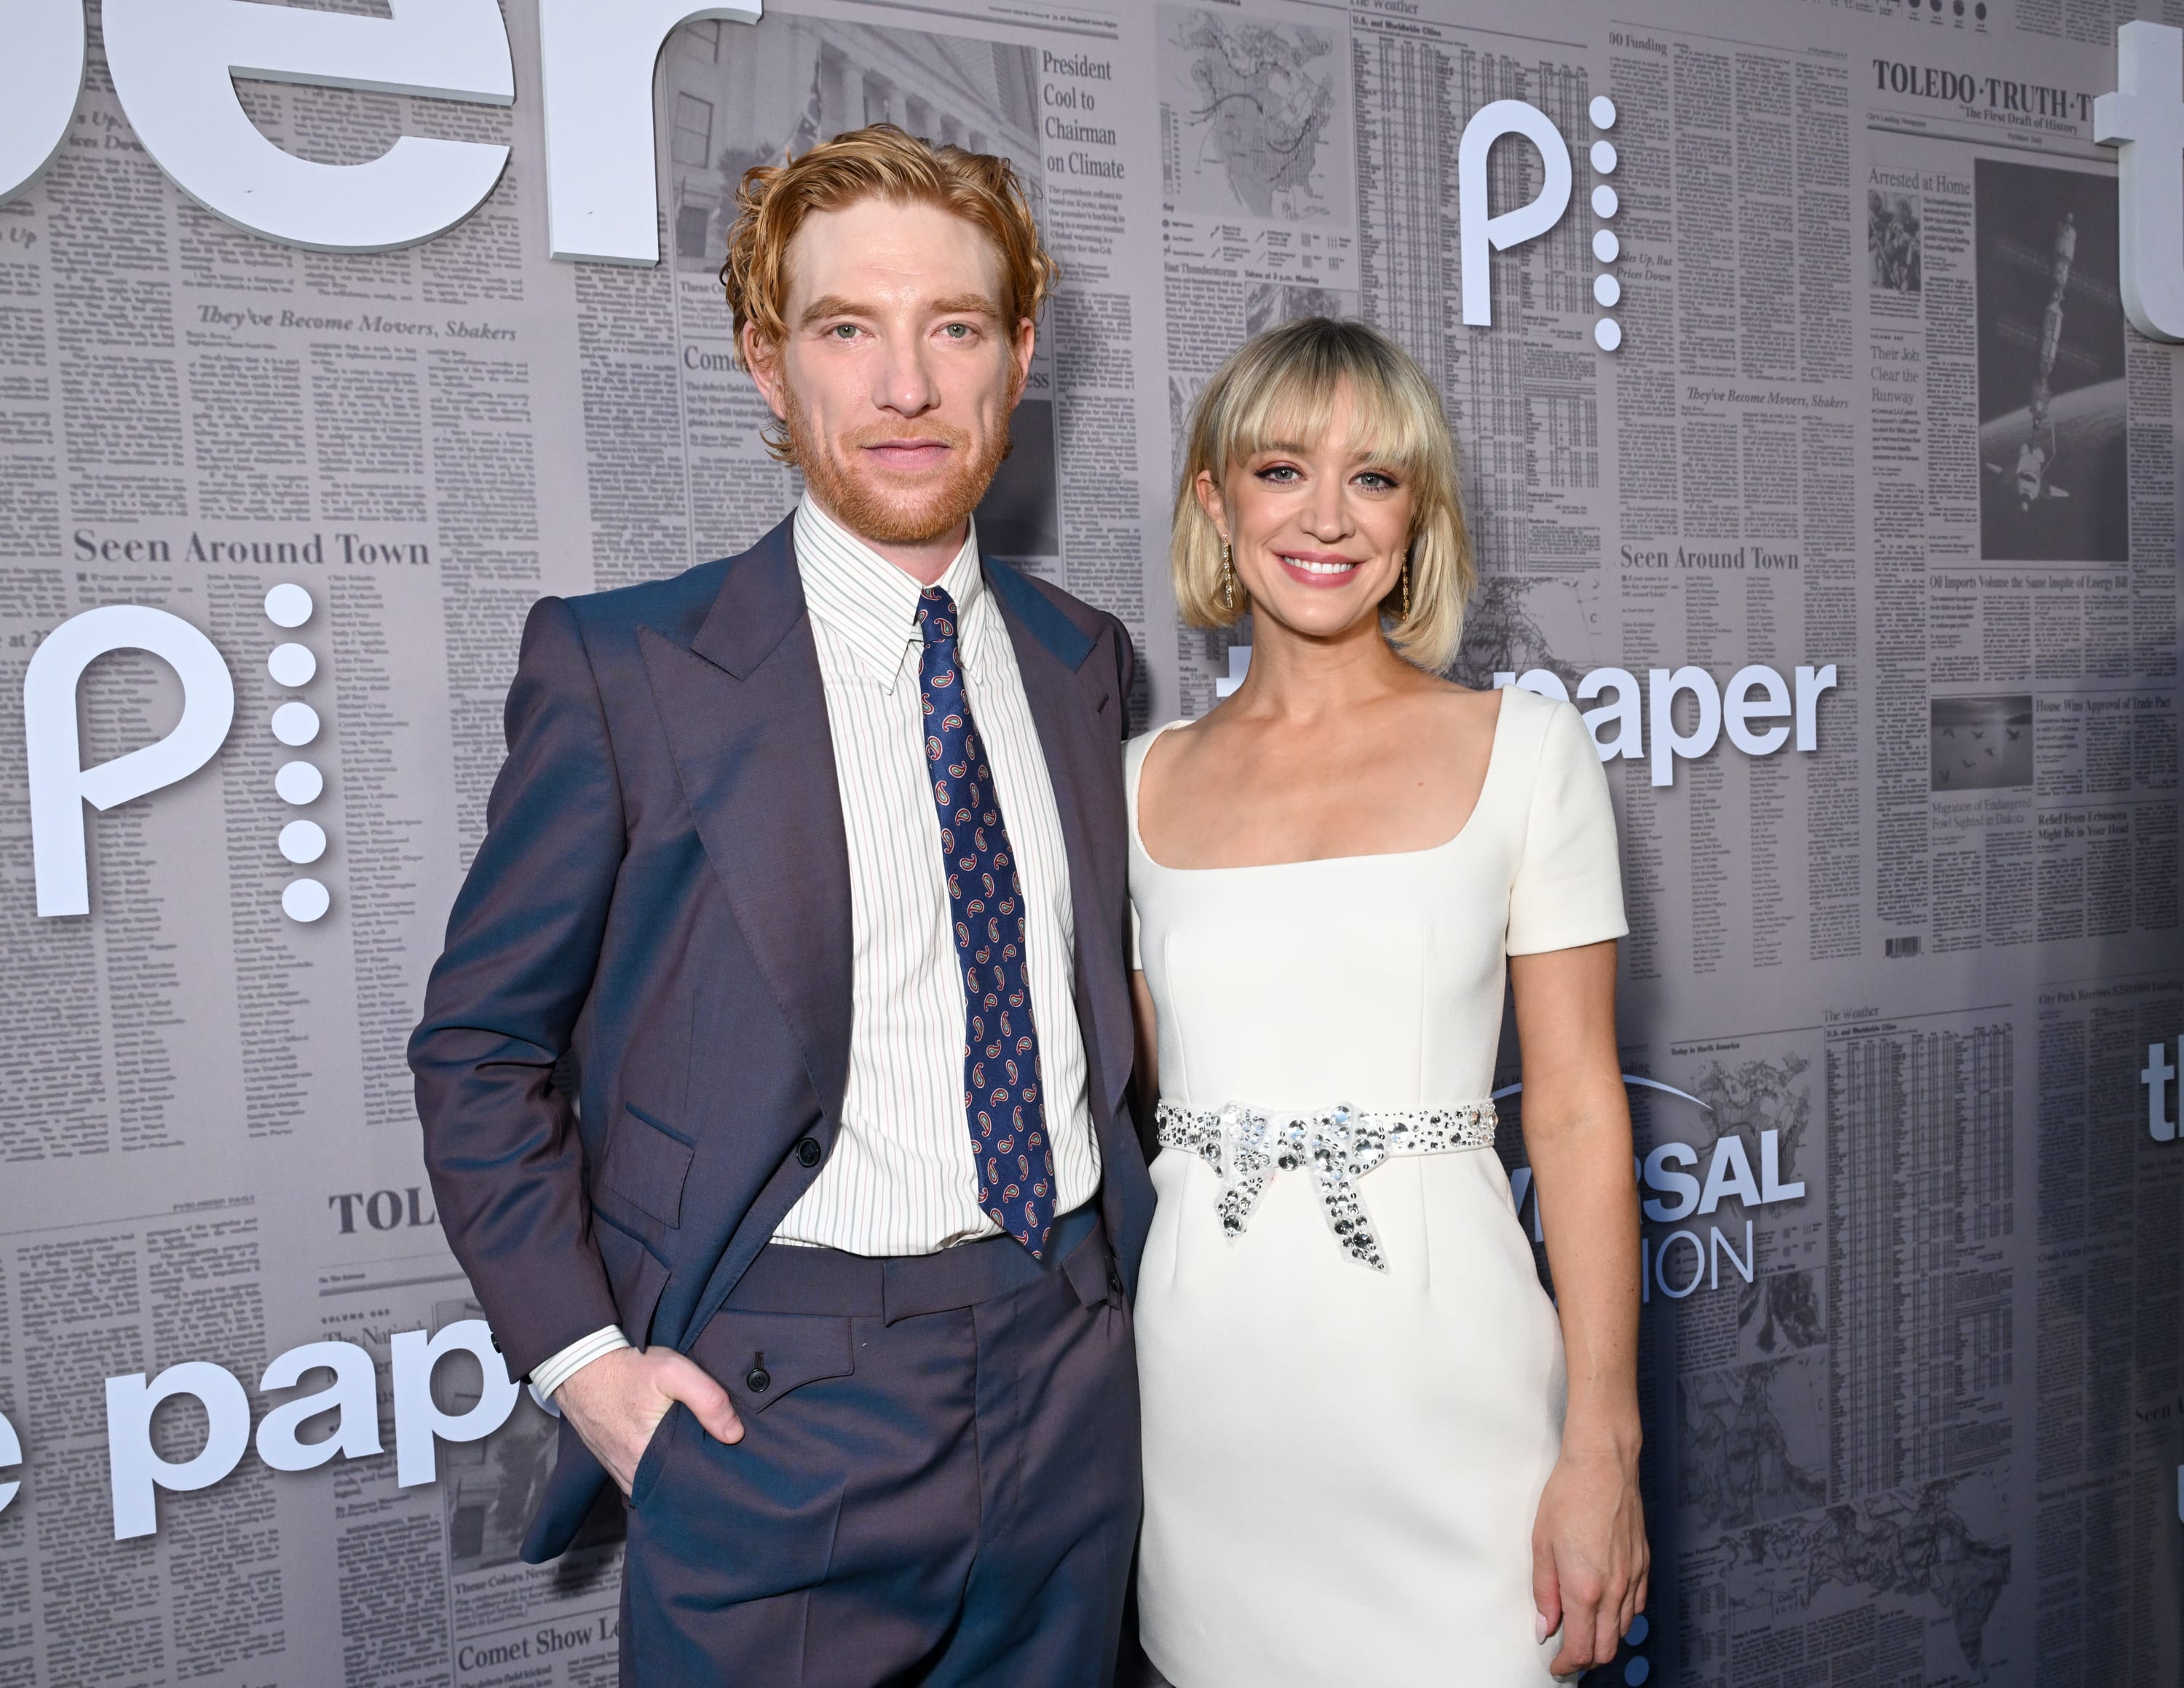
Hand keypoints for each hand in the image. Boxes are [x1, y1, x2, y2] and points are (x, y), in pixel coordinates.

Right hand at [553, 1346, 743, 1496]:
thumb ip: (708, 1400)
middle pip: (673, 1486)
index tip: (727, 1464)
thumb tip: (734, 1434)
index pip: (689, 1484)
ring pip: (656, 1484)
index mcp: (646, 1459)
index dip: (710, 1475)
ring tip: (696, 1456)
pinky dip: (656, 1470)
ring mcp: (618, 1470)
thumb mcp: (673, 1372)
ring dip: (675, 1474)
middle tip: (716, 1458)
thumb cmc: (627, 1368)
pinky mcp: (612, 1462)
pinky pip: (640, 1477)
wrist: (580, 1364)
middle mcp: (630, 1473)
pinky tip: (671, 1454)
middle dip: (695, 1476)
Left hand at [1531, 1441, 1648, 1676]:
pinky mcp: (1643, 1563)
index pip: (1581, 1648)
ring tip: (1584, 1630)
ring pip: (1623, 1629)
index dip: (1567, 1664)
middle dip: (1586, 1658)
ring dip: (1604, 1638)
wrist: (1603, 1465)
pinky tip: (1607, 1607)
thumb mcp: (1542, 1545)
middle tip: (1568, 1654)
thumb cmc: (1569, 1496)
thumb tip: (1546, 1626)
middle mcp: (1615, 1590)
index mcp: (1585, 1589)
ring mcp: (1633, 1577)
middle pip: (1606, 1647)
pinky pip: (1636, 1605)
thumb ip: (1544, 1592)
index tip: (1556, 1665)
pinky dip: (1621, 1616)